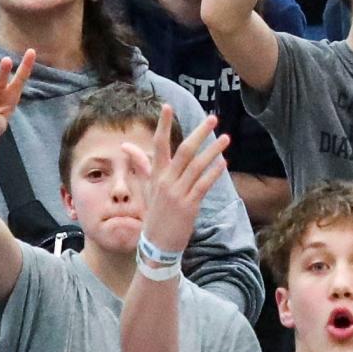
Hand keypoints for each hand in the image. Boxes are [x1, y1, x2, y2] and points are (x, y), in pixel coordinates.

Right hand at [122, 106, 229, 256]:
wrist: (156, 245)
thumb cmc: (154, 215)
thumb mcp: (145, 189)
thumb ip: (141, 166)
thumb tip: (126, 146)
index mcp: (156, 175)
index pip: (158, 144)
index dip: (162, 125)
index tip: (167, 106)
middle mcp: (166, 181)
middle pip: (183, 151)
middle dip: (199, 133)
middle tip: (213, 118)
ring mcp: (177, 193)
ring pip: (197, 166)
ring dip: (213, 151)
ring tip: (226, 138)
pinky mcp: (189, 205)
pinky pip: (203, 185)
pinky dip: (213, 173)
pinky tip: (223, 163)